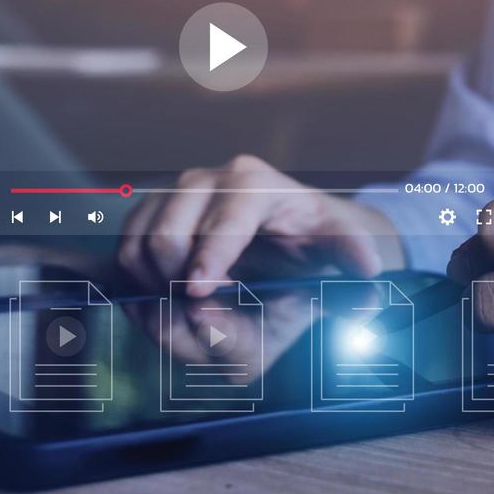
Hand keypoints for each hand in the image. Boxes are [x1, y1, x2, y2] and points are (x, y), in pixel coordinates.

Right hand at [118, 156, 401, 295]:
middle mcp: (212, 179)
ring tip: (189, 311)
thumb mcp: (344, 256)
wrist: (290, 238)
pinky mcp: (152, 210)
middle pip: (170, 232)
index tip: (201, 292)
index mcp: (259, 185)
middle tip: (201, 313)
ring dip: (155, 287)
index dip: (210, 256)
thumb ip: (357, 267)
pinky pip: (124, 249)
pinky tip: (168, 302)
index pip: (227, 217)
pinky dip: (137, 283)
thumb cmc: (315, 249)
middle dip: (178, 280)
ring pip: (140, 242)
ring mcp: (176, 191)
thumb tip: (369, 276)